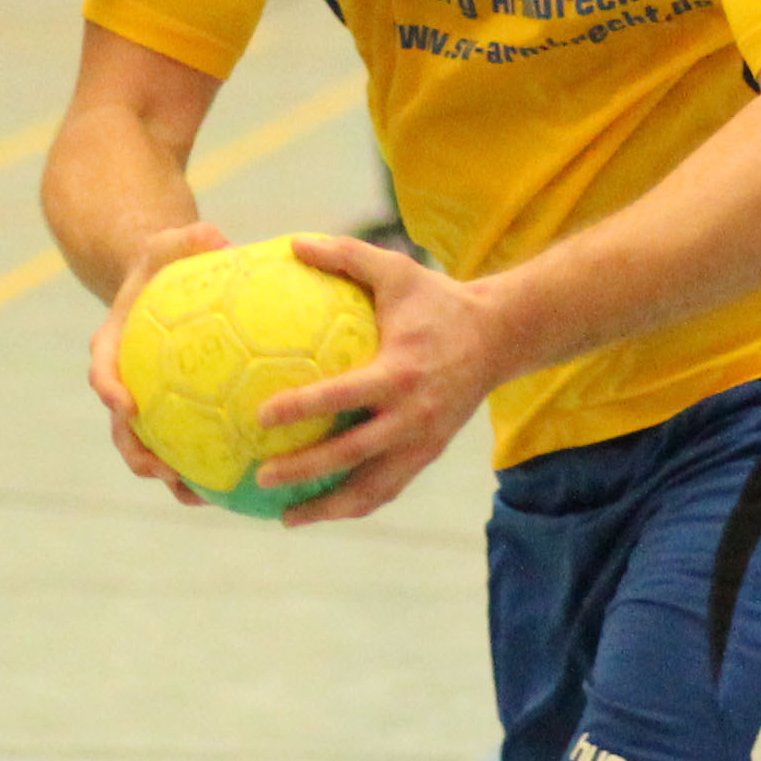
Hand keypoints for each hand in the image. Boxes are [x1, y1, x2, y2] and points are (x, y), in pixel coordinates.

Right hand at [90, 221, 229, 504]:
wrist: (161, 283)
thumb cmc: (168, 259)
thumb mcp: (175, 239)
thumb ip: (190, 237)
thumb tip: (219, 236)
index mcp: (114, 345)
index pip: (103, 370)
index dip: (110, 389)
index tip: (125, 403)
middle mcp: (126, 382)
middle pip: (120, 427)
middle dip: (136, 453)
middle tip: (159, 470)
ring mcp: (148, 404)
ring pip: (150, 449)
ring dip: (168, 476)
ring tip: (196, 497)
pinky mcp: (174, 415)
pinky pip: (187, 445)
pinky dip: (205, 466)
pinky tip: (240, 484)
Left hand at [257, 231, 505, 525]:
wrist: (501, 337)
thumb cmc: (439, 300)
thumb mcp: (397, 271)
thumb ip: (345, 256)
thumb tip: (292, 242)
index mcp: (401, 372)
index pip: (345, 396)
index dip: (303, 408)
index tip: (260, 416)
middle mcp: (413, 415)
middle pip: (353, 455)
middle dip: (305, 471)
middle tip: (260, 476)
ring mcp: (423, 441)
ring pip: (372, 488)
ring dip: (328, 507)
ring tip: (285, 518)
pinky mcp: (428, 454)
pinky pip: (387, 488)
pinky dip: (352, 504)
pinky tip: (319, 508)